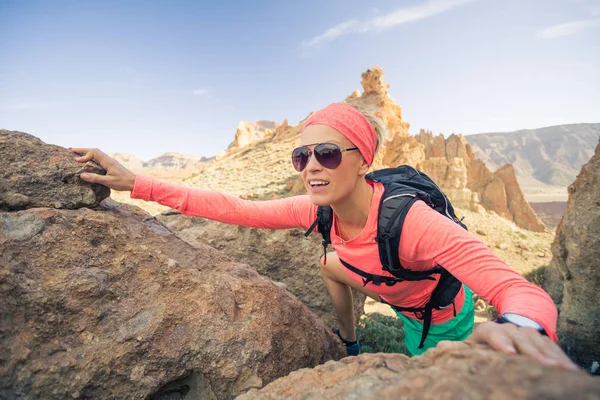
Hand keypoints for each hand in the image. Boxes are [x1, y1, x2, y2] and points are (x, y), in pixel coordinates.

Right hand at [69, 148, 135, 190]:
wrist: (135, 183)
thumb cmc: (123, 182)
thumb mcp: (108, 182)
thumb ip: (95, 178)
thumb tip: (81, 175)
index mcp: (108, 161)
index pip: (93, 153)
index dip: (84, 155)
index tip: (76, 161)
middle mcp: (108, 159)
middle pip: (94, 150)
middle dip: (82, 150)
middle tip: (70, 150)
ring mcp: (110, 161)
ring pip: (96, 153)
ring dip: (86, 152)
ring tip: (76, 154)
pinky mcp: (110, 165)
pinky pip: (99, 158)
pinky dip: (91, 157)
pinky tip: (87, 161)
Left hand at [437, 321, 578, 370]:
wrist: (506, 323)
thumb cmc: (483, 343)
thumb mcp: (470, 344)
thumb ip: (458, 348)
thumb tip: (438, 350)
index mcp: (489, 331)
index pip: (494, 334)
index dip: (501, 343)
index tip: (508, 354)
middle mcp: (509, 329)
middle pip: (521, 339)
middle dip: (532, 352)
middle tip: (543, 365)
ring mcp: (526, 333)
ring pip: (539, 343)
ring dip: (550, 356)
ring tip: (561, 369)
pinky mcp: (541, 340)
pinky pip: (552, 348)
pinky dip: (560, 357)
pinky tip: (569, 369)